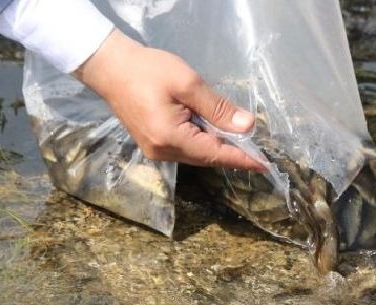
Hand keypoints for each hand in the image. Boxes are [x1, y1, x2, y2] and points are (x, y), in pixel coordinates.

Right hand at [74, 29, 263, 171]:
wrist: (110, 67)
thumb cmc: (148, 70)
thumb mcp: (188, 84)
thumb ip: (218, 108)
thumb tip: (246, 126)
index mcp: (171, 138)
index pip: (216, 154)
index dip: (242, 159)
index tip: (264, 165)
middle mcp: (163, 152)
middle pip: (207, 157)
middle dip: (232, 152)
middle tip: (257, 148)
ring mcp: (155, 150)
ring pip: (196, 154)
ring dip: (217, 145)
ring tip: (239, 138)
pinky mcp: (152, 144)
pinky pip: (185, 148)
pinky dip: (202, 141)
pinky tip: (213, 131)